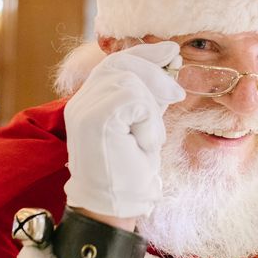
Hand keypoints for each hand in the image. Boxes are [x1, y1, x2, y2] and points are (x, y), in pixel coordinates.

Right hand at [63, 42, 184, 220]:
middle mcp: (81, 102)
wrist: (116, 206)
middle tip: (177, 93)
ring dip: (152, 109)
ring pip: (130, 80)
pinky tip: (143, 143)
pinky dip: (148, 121)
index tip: (170, 51)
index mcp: (89, 102)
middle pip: (121, 63)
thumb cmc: (130, 171)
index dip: (144, 52)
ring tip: (149, 138)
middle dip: (155, 73)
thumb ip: (148, 95)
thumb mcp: (143, 124)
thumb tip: (170, 60)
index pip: (114, 62)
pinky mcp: (94, 119)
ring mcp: (84, 110)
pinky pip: (133, 100)